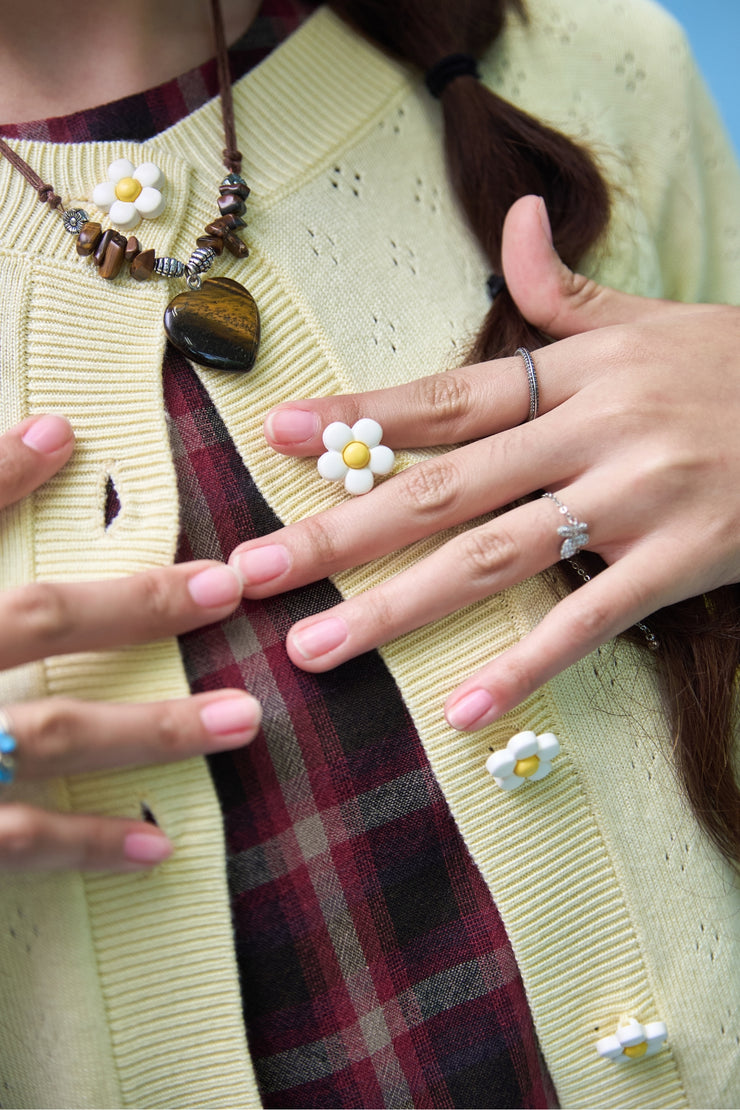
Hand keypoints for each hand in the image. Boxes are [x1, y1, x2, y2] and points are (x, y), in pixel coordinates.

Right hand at [0, 414, 260, 870]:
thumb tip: (46, 431)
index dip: (2, 478)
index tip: (71, 443)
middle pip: (32, 621)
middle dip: (136, 606)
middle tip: (229, 588)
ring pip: (45, 733)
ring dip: (149, 727)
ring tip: (242, 719)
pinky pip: (10, 840)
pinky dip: (81, 845)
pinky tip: (155, 844)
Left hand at [228, 195, 739, 731]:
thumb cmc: (734, 368)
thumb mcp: (652, 319)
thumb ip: (564, 292)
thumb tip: (514, 222)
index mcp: (577, 372)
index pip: (446, 396)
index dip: (360, 417)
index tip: (278, 438)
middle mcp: (593, 431)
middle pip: (442, 487)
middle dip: (338, 531)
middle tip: (252, 570)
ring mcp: (637, 501)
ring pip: (494, 557)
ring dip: (397, 607)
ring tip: (316, 648)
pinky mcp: (683, 562)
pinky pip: (590, 620)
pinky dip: (526, 666)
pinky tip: (464, 711)